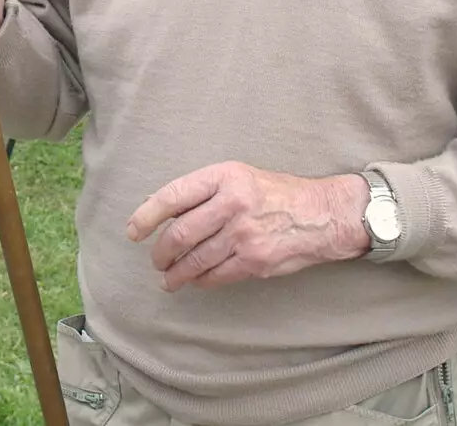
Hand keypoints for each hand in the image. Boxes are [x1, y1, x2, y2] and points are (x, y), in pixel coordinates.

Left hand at [126, 162, 368, 291]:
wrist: (323, 214)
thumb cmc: (274, 193)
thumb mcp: (238, 176)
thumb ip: (203, 191)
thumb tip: (157, 209)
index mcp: (224, 177)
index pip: (172, 197)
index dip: (147, 216)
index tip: (133, 231)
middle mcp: (232, 204)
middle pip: (180, 234)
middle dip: (160, 252)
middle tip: (155, 260)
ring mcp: (244, 234)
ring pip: (195, 260)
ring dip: (176, 274)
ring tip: (168, 279)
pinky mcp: (256, 260)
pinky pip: (216, 276)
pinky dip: (200, 280)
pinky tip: (195, 280)